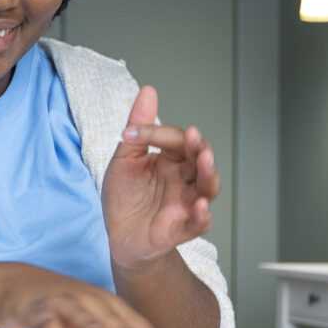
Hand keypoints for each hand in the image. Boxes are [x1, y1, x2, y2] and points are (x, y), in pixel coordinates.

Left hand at [101, 85, 220, 270]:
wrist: (119, 236)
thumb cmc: (125, 197)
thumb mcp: (125, 159)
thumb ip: (139, 129)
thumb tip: (148, 91)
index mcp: (172, 160)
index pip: (176, 140)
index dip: (159, 134)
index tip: (133, 133)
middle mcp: (185, 179)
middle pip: (201, 160)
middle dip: (199, 148)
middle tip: (193, 138)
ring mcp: (187, 203)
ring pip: (208, 186)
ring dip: (208, 173)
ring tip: (204, 160)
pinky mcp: (183, 228)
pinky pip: (200, 222)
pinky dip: (202, 215)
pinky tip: (199, 206)